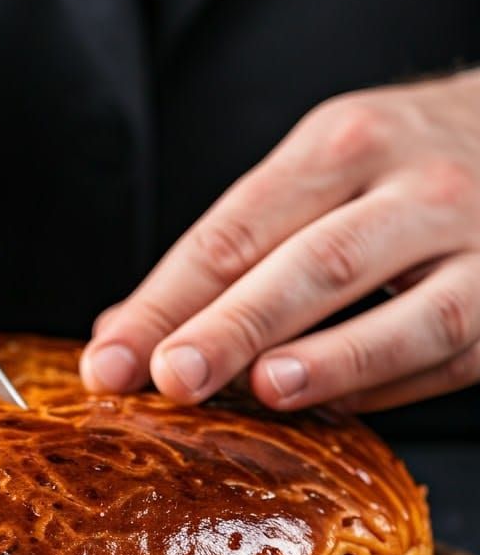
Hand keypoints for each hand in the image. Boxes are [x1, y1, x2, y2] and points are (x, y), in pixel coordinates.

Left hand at [81, 71, 479, 412]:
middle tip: (170, 377)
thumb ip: (230, 249)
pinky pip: (452, 353)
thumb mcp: (316, 170)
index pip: (233, 233)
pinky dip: (389, 386)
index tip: (110, 360)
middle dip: (233, 325)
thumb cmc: (399, 164)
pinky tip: (333, 409)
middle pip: (313, 265)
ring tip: (263, 388)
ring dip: (332, 358)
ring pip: (409, 313)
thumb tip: (124, 330)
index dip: (164, 303)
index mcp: (339, 146)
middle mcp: (414, 188)